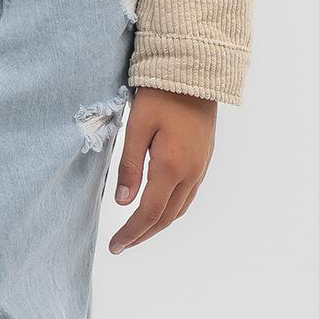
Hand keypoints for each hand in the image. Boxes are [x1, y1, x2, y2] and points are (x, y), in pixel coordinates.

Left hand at [108, 87, 215, 253]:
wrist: (196, 72)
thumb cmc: (161, 94)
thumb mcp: (137, 127)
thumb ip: (129, 166)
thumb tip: (122, 201)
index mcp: (172, 167)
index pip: (149, 213)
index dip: (131, 233)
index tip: (114, 246)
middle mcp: (191, 173)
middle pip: (167, 217)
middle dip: (143, 234)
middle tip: (122, 245)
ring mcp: (201, 167)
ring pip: (180, 208)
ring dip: (158, 224)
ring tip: (137, 231)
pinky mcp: (204, 160)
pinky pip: (188, 195)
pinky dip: (171, 209)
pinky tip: (158, 207)